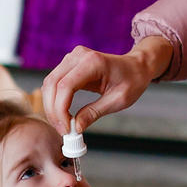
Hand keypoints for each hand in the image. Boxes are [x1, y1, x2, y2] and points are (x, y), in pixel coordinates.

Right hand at [41, 36, 173, 134]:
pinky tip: (63, 115)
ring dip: (51, 106)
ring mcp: (72, 58)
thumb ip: (94, 113)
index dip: (61, 110)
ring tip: (62, 125)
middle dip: (53, 110)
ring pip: (50, 83)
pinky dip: (55, 100)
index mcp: (93, 62)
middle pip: (52, 84)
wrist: (136, 66)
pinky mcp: (69, 64)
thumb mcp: (118, 101)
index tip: (66, 129)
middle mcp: (78, 56)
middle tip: (62, 131)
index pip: (65, 86)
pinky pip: (55, 83)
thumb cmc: (132, 81)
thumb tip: (76, 128)